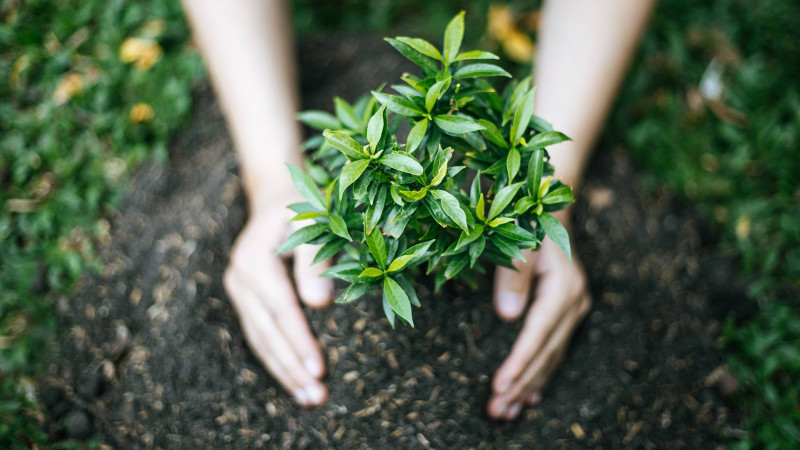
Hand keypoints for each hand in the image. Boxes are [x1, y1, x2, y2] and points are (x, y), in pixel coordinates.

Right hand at [223, 189, 332, 406]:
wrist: (275, 196)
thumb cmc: (302, 207)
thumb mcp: (314, 222)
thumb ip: (316, 260)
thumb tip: (319, 304)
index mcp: (255, 260)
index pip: (281, 310)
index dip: (300, 341)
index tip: (319, 370)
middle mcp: (240, 278)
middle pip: (267, 332)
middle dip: (292, 367)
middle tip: (316, 397)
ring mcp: (239, 290)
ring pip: (259, 339)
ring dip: (283, 372)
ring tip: (308, 399)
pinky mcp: (245, 299)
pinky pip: (259, 335)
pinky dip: (276, 359)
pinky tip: (293, 380)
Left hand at [487, 219, 590, 419]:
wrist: (551, 209)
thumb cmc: (529, 222)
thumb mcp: (518, 243)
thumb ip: (513, 278)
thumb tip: (508, 316)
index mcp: (563, 288)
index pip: (537, 335)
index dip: (518, 363)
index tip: (498, 387)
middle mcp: (574, 302)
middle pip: (545, 353)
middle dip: (520, 384)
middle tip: (496, 411)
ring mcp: (575, 309)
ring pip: (551, 356)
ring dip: (529, 386)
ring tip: (507, 412)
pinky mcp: (569, 312)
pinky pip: (555, 350)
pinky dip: (541, 374)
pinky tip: (531, 397)